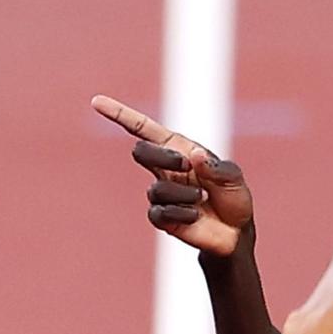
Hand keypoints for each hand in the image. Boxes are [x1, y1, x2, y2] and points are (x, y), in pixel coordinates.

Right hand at [92, 95, 252, 254]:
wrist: (235, 232)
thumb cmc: (234, 198)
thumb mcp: (233, 178)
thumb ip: (217, 167)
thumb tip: (195, 155)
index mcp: (180, 150)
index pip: (145, 130)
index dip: (121, 115)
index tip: (97, 102)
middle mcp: (165, 169)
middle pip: (141, 152)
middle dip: (162, 156)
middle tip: (186, 165)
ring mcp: (160, 192)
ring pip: (157, 188)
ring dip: (185, 194)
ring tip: (202, 199)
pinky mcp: (160, 216)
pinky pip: (160, 212)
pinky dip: (183, 213)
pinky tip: (196, 216)